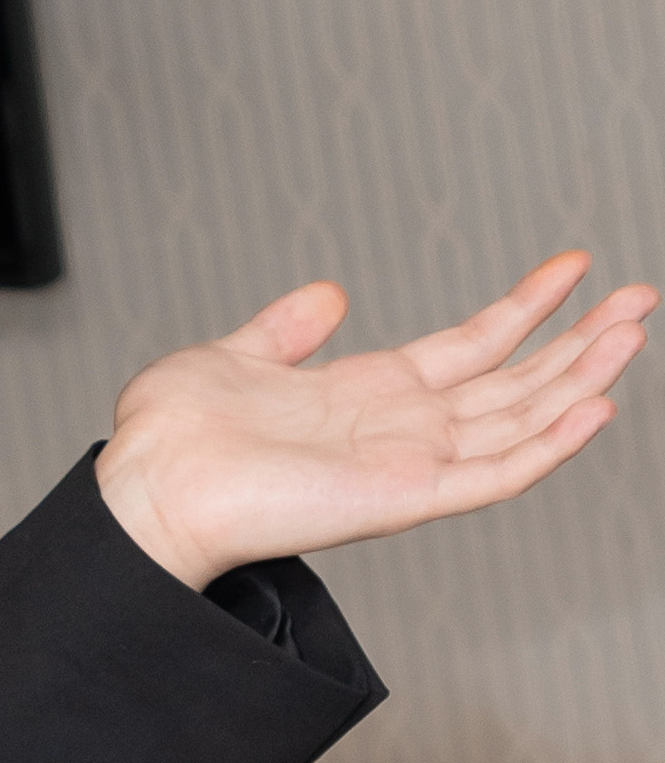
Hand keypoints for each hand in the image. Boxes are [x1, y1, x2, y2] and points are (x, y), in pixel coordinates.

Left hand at [96, 256, 650, 592]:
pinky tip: (593, 407)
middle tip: (644, 298)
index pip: (473, 344)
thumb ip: (289, 327)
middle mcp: (403, 430)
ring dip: (583, 377)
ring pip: (523, 420)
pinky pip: (496, 473)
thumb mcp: (237, 354)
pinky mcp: (408, 498)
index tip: (576, 264)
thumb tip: (329, 294)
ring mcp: (412, 465)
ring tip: (636, 331)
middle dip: (583, 340)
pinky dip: (548, 444)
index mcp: (370, 394)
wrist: (148, 487)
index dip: (527, 306)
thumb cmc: (175, 437)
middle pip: (518, 381)